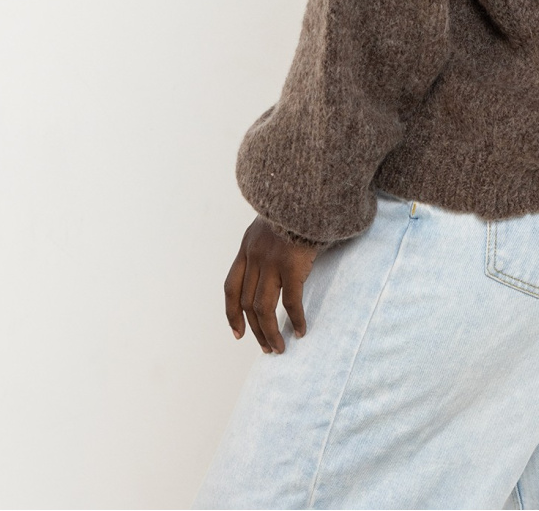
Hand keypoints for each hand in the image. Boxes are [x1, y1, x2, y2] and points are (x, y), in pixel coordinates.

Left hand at [224, 217, 320, 351]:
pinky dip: (295, 320)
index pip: (230, 287)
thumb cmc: (296, 206)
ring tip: (279, 348)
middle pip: (247, 304)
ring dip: (270, 333)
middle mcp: (254, 256)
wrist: (308, 191)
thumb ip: (267, 243)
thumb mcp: (271, 221)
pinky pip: (290, 302)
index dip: (231, 314)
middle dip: (255, 330)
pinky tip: (301, 330)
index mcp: (247, 246)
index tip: (238, 334)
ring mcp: (271, 261)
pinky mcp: (292, 265)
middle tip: (267, 348)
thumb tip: (276, 264)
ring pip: (263, 309)